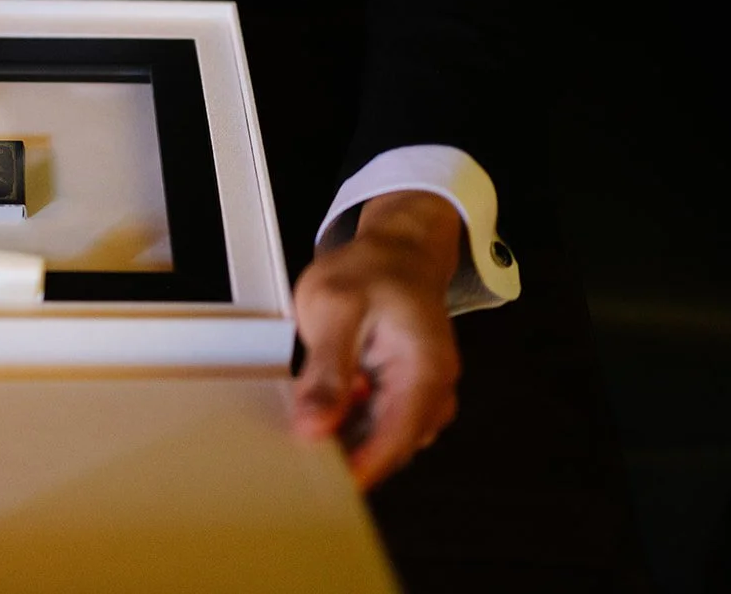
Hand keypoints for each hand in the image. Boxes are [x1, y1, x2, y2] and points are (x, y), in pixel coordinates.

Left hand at [291, 190, 462, 489]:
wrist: (398, 249)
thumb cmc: (372, 269)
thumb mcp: (336, 307)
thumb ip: (327, 369)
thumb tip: (314, 425)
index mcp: (425, 369)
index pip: (397, 437)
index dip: (361, 466)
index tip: (325, 481)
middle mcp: (431, 389)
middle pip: (390, 444)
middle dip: (348, 453)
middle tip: (299, 449)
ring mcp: (419, 393)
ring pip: (380, 437)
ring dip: (345, 435)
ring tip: (306, 415)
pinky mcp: (402, 392)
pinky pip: (375, 421)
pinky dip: (347, 420)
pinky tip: (322, 403)